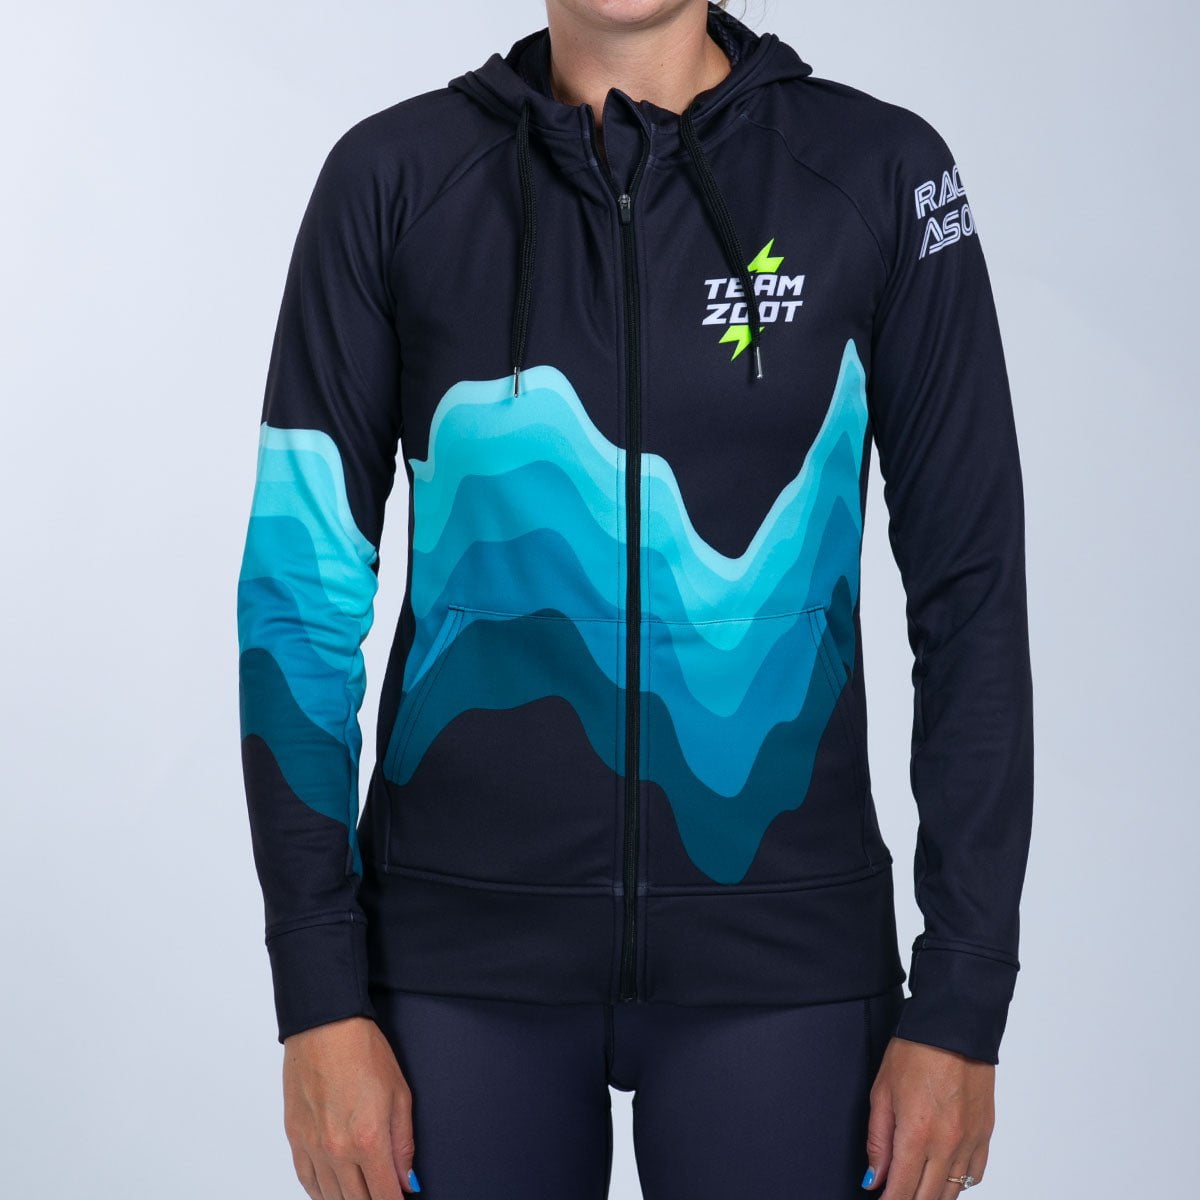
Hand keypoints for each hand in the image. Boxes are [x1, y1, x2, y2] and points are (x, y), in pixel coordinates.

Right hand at [282, 1015, 419, 1198]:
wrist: (325, 1027)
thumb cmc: (364, 1052)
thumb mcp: (400, 1094)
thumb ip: (403, 1143)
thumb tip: (406, 1180)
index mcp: (369, 1139)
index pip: (383, 1196)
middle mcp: (338, 1150)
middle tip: (384, 1194)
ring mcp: (313, 1147)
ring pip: (330, 1197)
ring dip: (349, 1199)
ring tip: (363, 1193)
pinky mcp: (295, 1138)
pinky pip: (307, 1181)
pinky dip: (322, 1193)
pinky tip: (333, 1191)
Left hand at [862, 1036, 994, 1198]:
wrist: (955, 1027)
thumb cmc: (914, 1052)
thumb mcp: (882, 1092)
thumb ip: (878, 1140)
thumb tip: (874, 1178)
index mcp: (917, 1134)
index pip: (902, 1190)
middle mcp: (947, 1144)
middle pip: (928, 1198)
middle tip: (895, 1198)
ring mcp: (970, 1141)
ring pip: (953, 1192)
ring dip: (933, 1197)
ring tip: (916, 1193)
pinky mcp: (985, 1133)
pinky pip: (975, 1174)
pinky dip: (959, 1183)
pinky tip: (945, 1180)